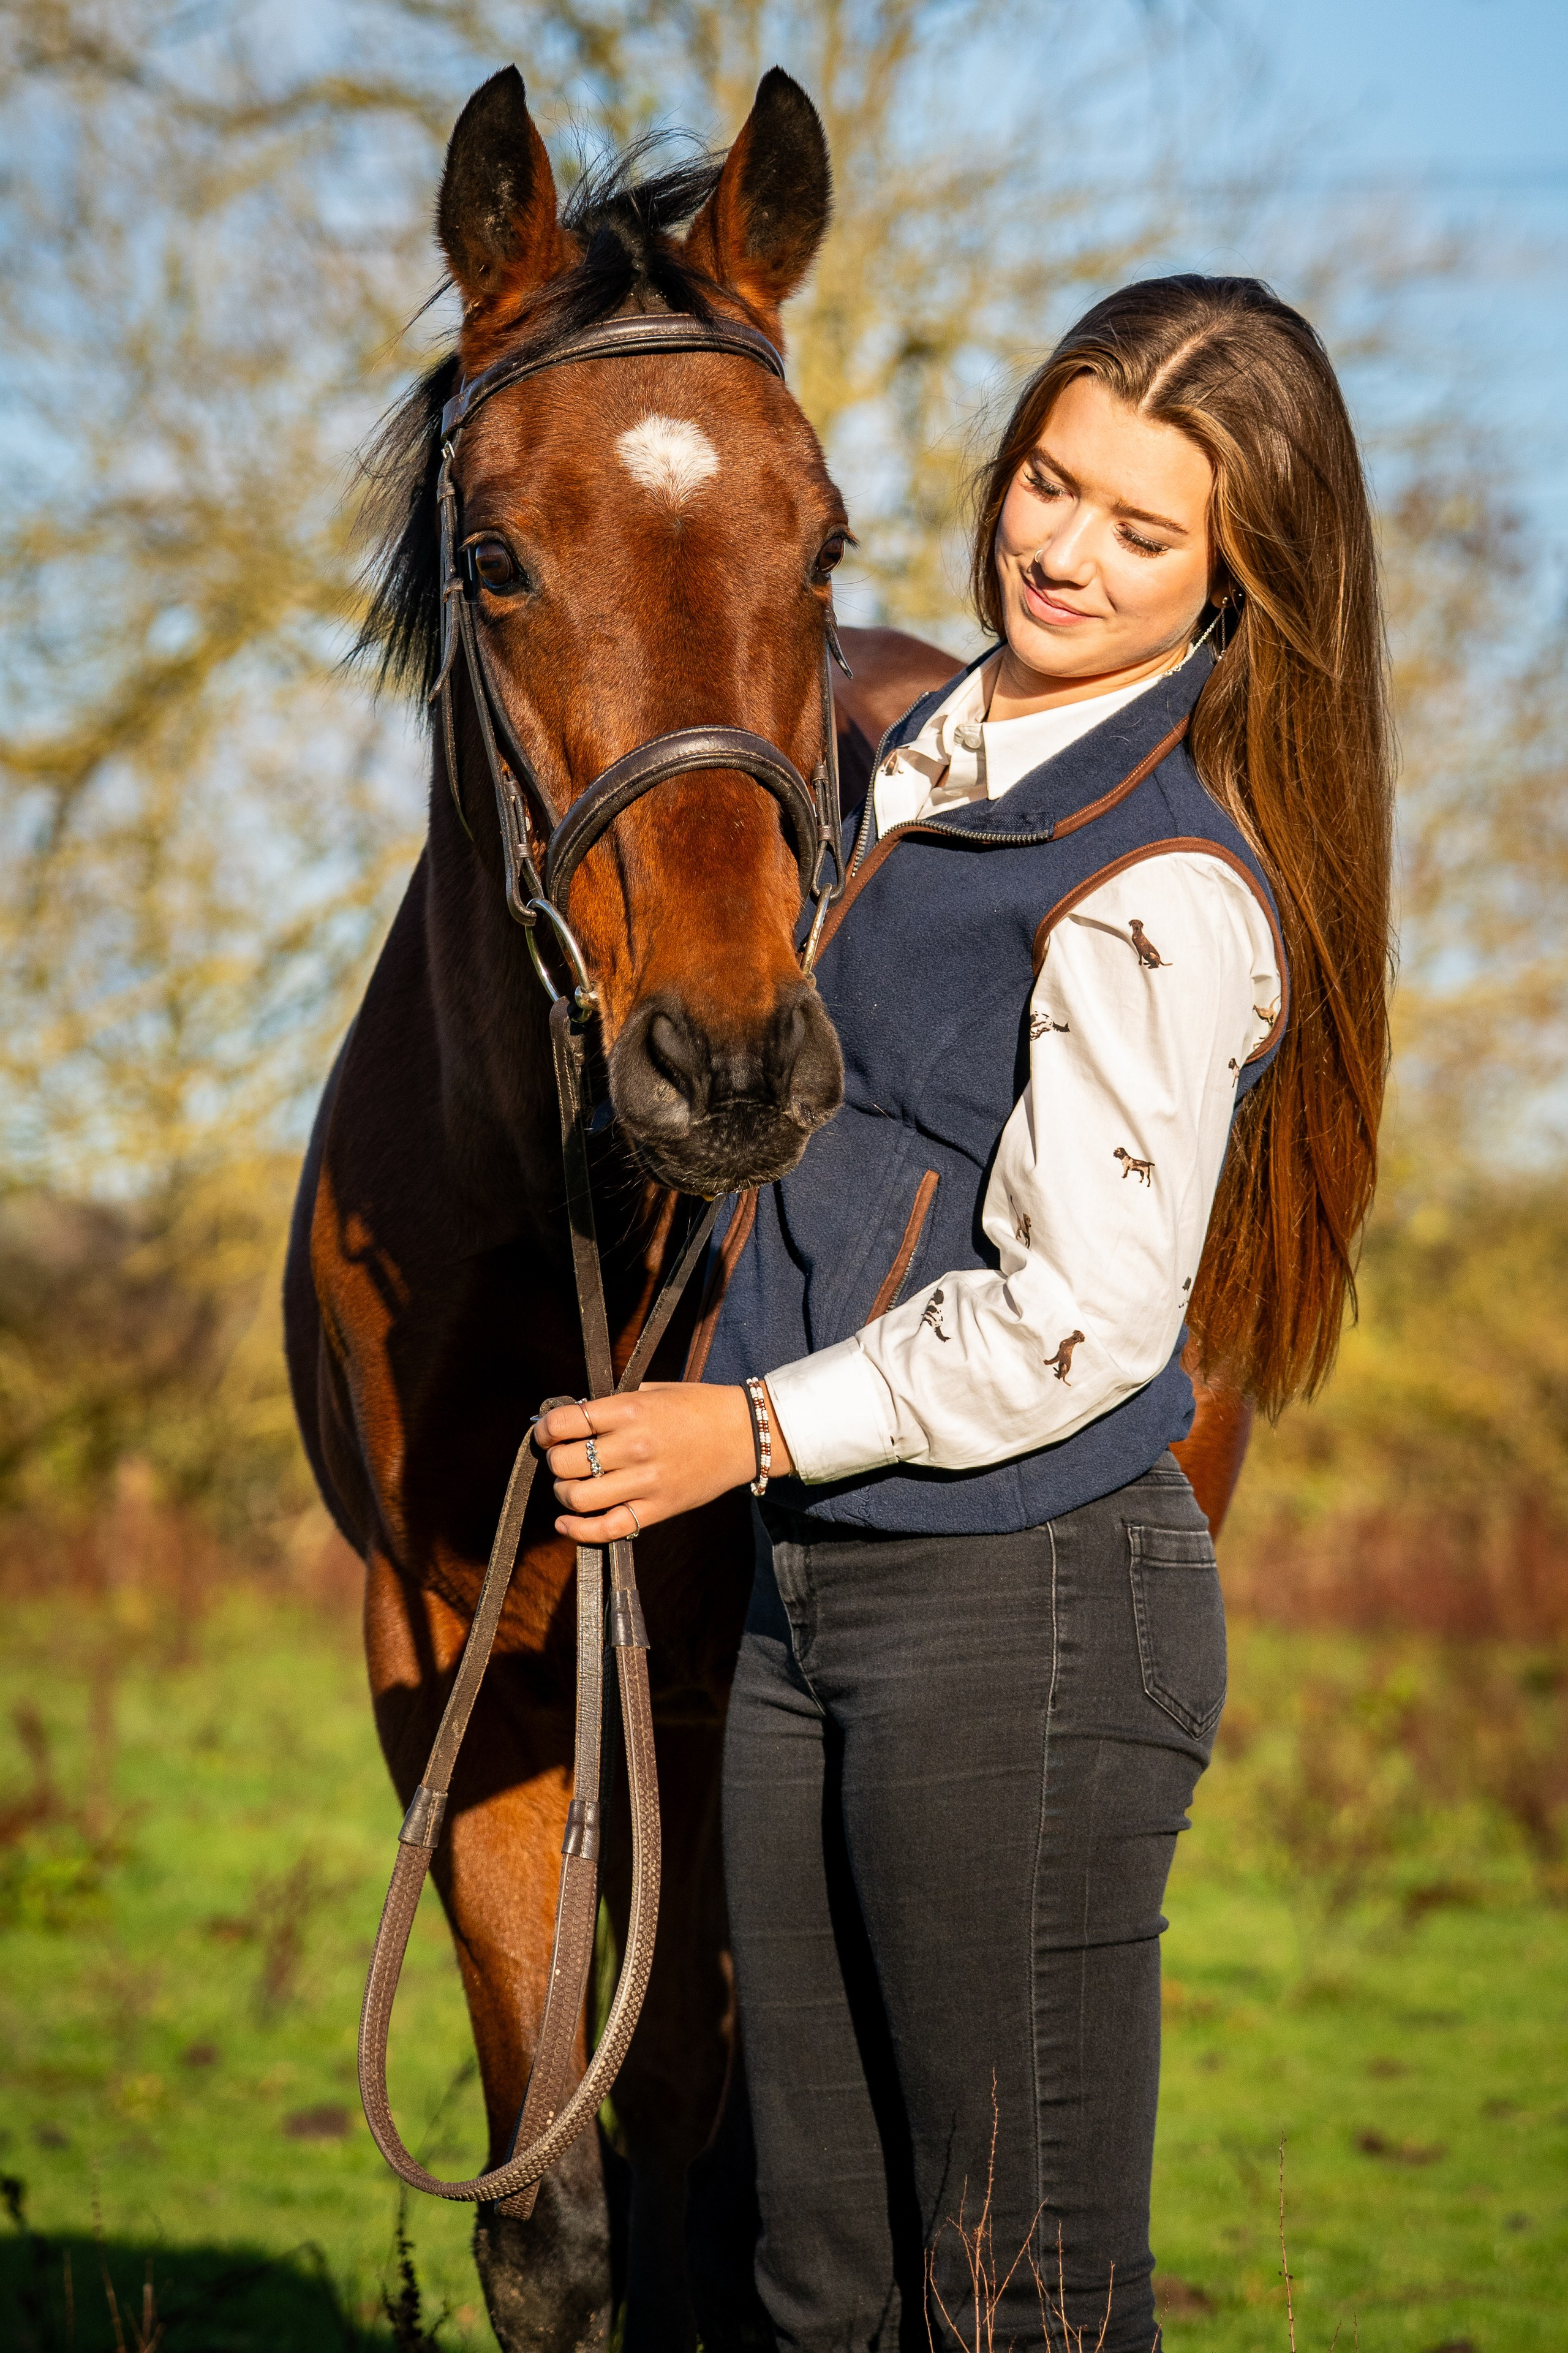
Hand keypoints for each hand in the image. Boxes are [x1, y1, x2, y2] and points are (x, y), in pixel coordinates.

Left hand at [536, 1382, 792, 1545]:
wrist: (744, 1433)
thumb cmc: (696, 1406)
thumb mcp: (652, 1390)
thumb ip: (612, 1402)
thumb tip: (568, 1414)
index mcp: (631, 1410)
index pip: (565, 1422)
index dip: (545, 1429)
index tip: (546, 1433)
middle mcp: (634, 1446)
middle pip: (565, 1462)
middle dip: (554, 1461)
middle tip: (562, 1458)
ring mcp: (646, 1481)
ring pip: (578, 1497)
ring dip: (564, 1493)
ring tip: (571, 1484)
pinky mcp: (658, 1509)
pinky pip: (607, 1529)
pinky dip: (578, 1530)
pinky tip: (566, 1522)